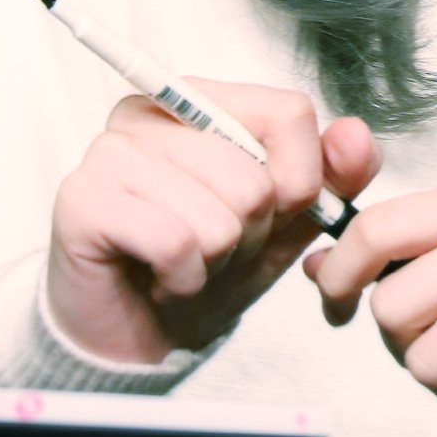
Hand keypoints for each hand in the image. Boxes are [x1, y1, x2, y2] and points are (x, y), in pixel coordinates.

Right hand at [47, 85, 380, 364]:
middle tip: (214, 247)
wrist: (142, 336)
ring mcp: (111, 150)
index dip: (302, 178)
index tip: (277, 210)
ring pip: (217, 214)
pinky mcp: (83, 199)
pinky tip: (161, 277)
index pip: (289, 111)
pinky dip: (182, 279)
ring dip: (214, 260)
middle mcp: (152, 112)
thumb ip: (332, 175)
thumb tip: (354, 135)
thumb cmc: (208, 267)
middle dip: (249, 234)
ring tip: (185, 261)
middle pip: (254, 174)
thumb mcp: (286, 222)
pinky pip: (174, 242)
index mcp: (203, 100)